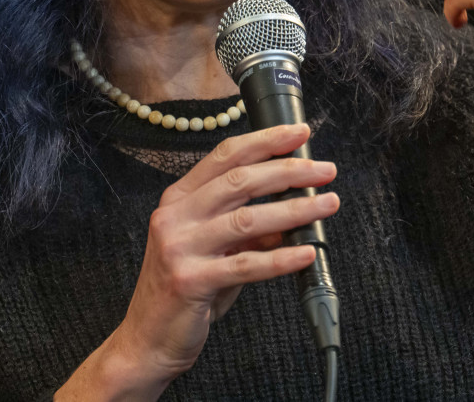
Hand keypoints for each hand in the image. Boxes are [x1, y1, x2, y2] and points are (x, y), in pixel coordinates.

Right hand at [57, 123, 338, 399]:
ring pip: (248, 218)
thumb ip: (247, 229)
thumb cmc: (182, 292)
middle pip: (240, 180)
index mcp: (178, 199)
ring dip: (295, 209)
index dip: (265, 140)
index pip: (226, 156)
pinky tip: (307, 253)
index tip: (299, 133)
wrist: (146, 341)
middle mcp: (175, 216)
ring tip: (327, 204)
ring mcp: (180, 247)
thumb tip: (293, 211)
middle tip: (325, 170)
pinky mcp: (191, 280)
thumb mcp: (214, 250)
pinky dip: (281, 258)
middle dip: (289, 170)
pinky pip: (246, 265)